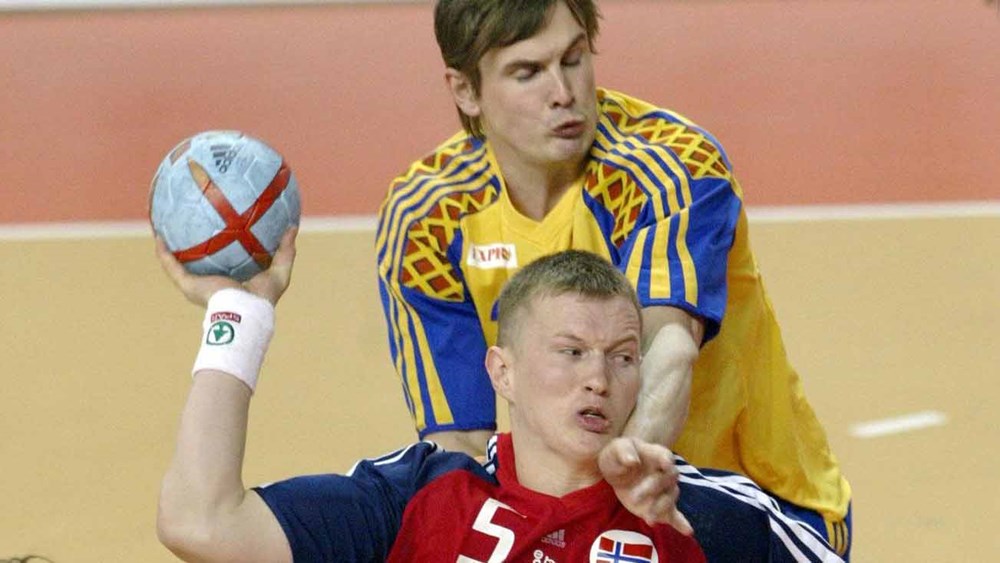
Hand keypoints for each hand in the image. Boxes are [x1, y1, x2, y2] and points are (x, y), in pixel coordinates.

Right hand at [155, 226, 297, 306]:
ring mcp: (197, 285)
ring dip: (170, 250)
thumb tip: (293, 226)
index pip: (224, 262)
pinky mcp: (188, 286)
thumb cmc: (263, 297)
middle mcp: (212, 282)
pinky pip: (171, 267)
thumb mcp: (279, 271)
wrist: (246, 312)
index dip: (221, 248)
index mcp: (231, 281)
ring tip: (163, 229)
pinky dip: (163, 254)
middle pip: (198, 263)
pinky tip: (158, 237)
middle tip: (188, 226)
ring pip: (178, 265)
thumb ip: (285, 250)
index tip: (219, 229)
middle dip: (192, 248)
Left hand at [599, 437, 692, 534]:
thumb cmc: (618, 455)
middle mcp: (665, 473)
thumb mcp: (616, 448)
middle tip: (634, 497)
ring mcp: (665, 491)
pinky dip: (681, 523)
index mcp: (655, 454)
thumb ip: (624, 451)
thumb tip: (633, 460)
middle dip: (653, 488)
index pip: (665, 455)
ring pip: (670, 498)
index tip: (666, 465)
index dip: (666, 460)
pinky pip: (675, 515)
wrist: (616, 471)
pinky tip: (687, 531)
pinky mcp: (662, 507)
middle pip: (668, 479)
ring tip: (649, 519)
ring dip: (660, 508)